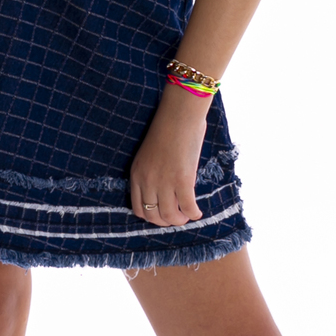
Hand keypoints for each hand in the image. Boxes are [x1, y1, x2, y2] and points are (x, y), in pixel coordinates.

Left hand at [129, 85, 209, 226]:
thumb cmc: (167, 129)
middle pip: (154, 217)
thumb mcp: (149, 154)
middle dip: (167, 222)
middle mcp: (148, 181)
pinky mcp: (182, 180)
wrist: (179, 114)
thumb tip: (164, 192)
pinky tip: (198, 212)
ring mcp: (164, 182)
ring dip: (181, 220)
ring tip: (188, 215)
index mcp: (137, 174)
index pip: (139, 209)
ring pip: (170, 216)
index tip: (162, 214)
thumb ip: (152, 173)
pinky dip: (194, 213)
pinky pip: (187, 207)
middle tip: (178, 217)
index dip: (152, 217)